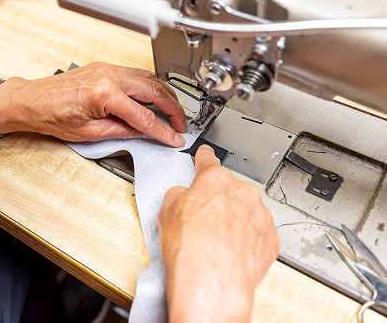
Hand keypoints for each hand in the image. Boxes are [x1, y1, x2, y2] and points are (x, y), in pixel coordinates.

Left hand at [0, 62, 186, 146]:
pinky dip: (149, 85)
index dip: (163, 130)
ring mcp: (106, 68)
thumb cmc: (51, 116)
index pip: (145, 116)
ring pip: (148, 77)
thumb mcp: (90, 133)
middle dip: (173, 108)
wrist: (31, 101)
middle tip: (181, 125)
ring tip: (172, 111)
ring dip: (164, 94)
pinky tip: (153, 96)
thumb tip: (144, 132)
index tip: (174, 138)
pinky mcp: (103, 66)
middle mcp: (109, 75)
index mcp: (106, 94)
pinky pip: (135, 73)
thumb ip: (122, 131)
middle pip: (154, 90)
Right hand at [158, 145, 278, 322]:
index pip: (209, 162)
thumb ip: (178, 194)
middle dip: (218, 202)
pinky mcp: (271, 239)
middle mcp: (242, 193)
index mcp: (216, 180)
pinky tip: (231, 251)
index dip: (205, 158)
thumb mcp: (166, 211)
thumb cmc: (189, 249)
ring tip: (217, 241)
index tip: (207, 155)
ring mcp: (260, 216)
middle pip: (229, 190)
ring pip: (246, 212)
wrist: (210, 282)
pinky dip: (248, 239)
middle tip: (204, 221)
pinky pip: (258, 233)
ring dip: (235, 221)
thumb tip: (183, 195)